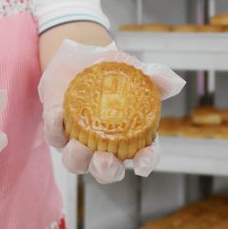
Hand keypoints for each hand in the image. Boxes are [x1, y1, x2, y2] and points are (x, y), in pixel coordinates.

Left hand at [38, 40, 184, 183]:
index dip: (146, 162)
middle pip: (108, 170)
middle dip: (106, 171)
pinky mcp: (59, 130)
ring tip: (77, 146)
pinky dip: (55, 129)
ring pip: (77, 162)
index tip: (144, 165)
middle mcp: (107, 145)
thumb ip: (154, 76)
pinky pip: (54, 137)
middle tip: (105, 161)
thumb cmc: (114, 70)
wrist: (82, 57)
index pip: (144, 155)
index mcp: (132, 135)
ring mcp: (82, 141)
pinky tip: (57, 115)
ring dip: (77, 159)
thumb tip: (173, 83)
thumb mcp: (134, 70)